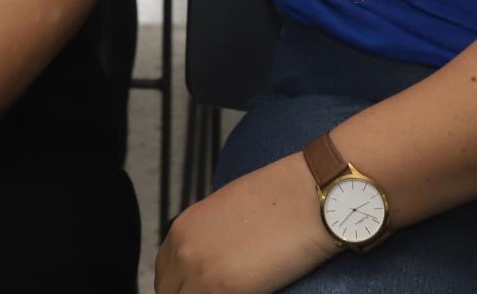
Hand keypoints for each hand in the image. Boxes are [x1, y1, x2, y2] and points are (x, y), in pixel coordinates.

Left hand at [156, 154, 338, 292]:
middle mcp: (183, 250)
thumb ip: (209, 237)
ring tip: (237, 291)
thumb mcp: (230, 210)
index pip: (165, 277)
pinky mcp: (222, 289)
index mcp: (183, 228)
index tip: (201, 289)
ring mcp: (200, 272)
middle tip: (220, 291)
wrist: (311, 193)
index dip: (184, 288)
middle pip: (170, 293)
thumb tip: (214, 259)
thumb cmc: (283, 197)